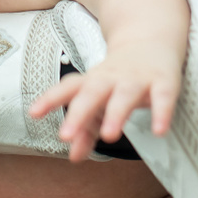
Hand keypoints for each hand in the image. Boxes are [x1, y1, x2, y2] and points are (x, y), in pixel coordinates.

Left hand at [27, 48, 179, 162]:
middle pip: (92, 91)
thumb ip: (86, 129)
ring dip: (116, 114)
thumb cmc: (118, 78)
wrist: (150, 40)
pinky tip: (159, 130)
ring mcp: (137, 78)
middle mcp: (112, 78)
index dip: (50, 99)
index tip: (33, 113)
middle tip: (64, 135)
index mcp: (94, 81)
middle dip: (79, 112)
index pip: (69, 88)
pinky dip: (161, 112)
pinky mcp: (164, 81)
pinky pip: (163, 96)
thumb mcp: (101, 101)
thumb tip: (73, 156)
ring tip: (109, 136)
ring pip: (125, 94)